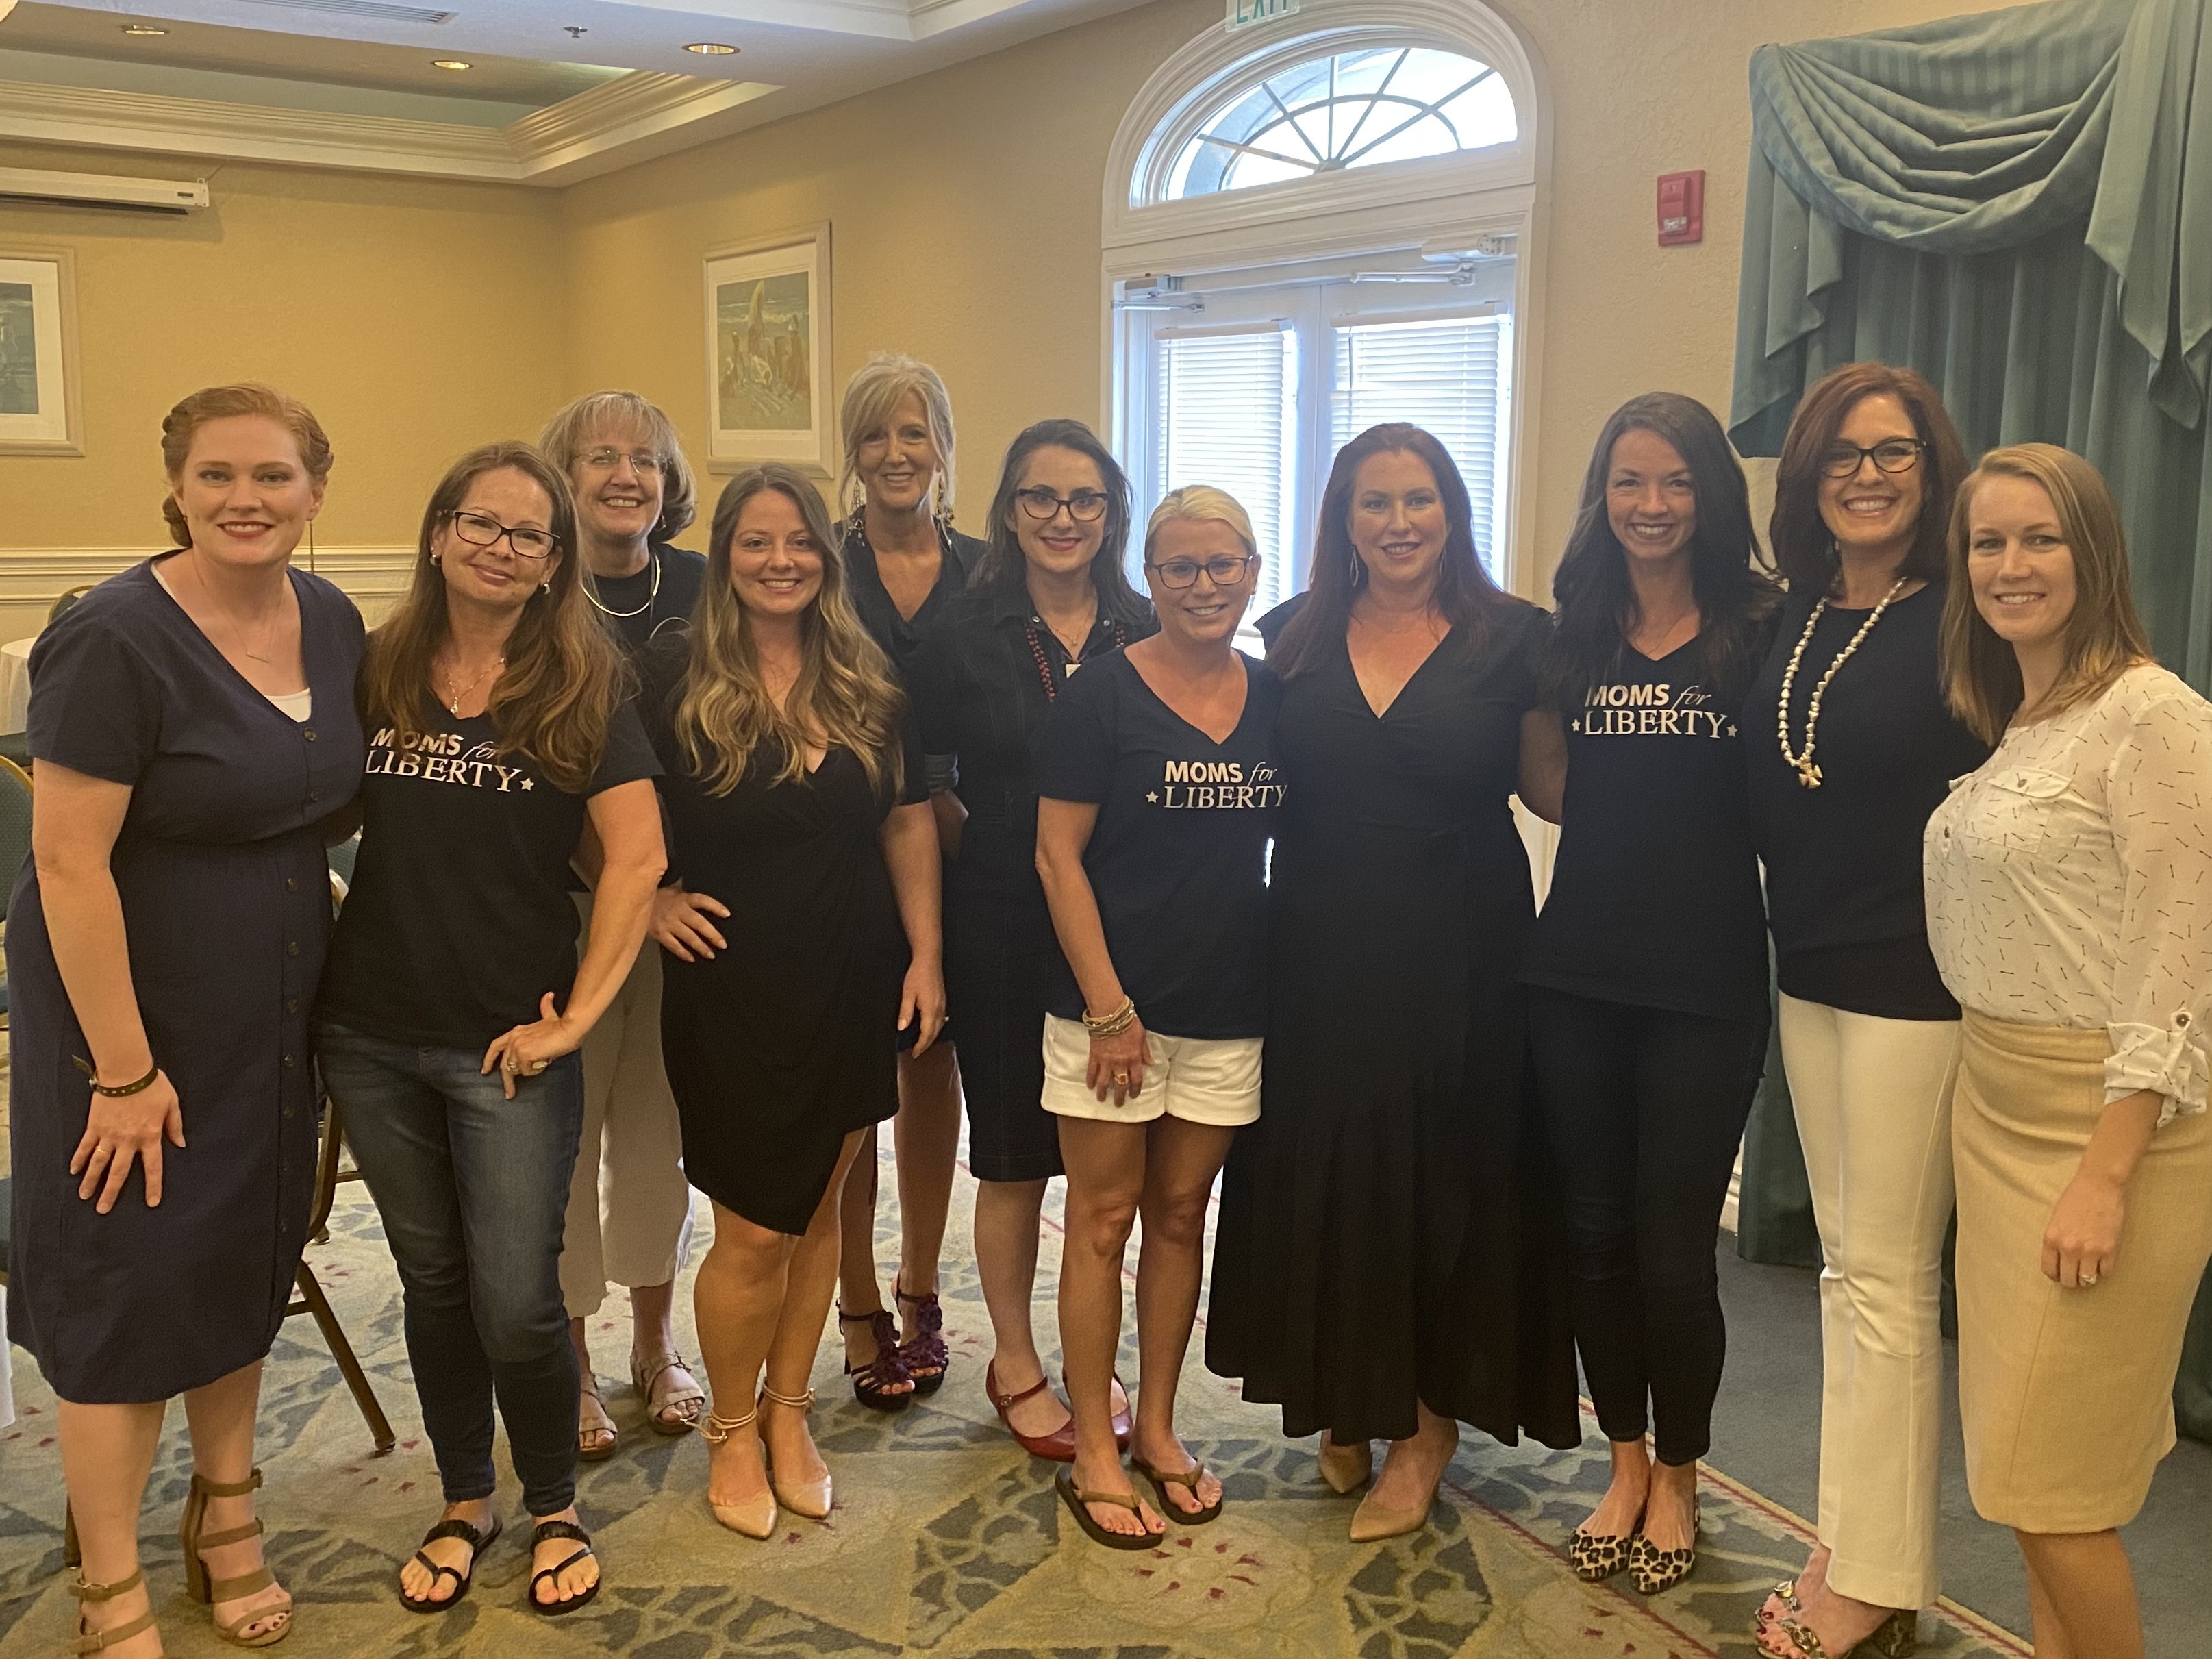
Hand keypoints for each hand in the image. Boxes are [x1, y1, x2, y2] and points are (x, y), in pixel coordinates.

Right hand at [70, 1072, 184, 1211]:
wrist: (126, 1071)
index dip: (153, 1186)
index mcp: (150, 1136)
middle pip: (119, 1172)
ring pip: (98, 1163)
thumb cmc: (153, 1085)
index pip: (152, 1167)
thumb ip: (175, 1126)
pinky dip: (78, 1159)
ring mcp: (109, 1134)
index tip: (151, 1203)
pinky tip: (73, 1171)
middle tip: (103, 1210)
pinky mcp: (94, 1126)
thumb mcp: (172, 1104)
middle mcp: (128, 1140)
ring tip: (84, 1197)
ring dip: (91, 1181)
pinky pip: (84, 1146)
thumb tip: (180, 1144)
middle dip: (111, 1193)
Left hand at [482, 993, 581, 1099]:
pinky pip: (526, 1071)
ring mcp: (517, 1047)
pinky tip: (544, 1062)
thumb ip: (545, 1007)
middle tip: (509, 1093)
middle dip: (506, 1081)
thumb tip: (548, 996)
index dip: (488, 1059)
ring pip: (516, 1070)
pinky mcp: (524, 1055)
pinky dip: (536, 1071)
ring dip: (529, 1071)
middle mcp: (513, 1039)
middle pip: (503, 1064)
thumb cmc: (562, 1025)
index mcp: (516, 1031)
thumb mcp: (550, 1016)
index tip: (485, 1070)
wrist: (569, 1028)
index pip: (495, 1046)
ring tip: (542, 1064)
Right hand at [651, 885, 728, 961]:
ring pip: (689, 937)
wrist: (634, 902)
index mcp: (682, 898)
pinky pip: (674, 946)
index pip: (702, 900)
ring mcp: (668, 923)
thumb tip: (701, 885)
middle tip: (723, 944)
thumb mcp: (673, 890)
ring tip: (711, 954)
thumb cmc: (657, 897)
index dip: (715, 906)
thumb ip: (687, 894)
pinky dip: (683, 953)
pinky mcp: (659, 934)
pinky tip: (692, 958)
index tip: (727, 914)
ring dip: (701, 947)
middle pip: (699, 923)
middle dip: (712, 935)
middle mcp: (677, 911)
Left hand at [899, 957, 947, 1055]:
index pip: (927, 1034)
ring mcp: (942, 1005)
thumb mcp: (907, 994)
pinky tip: (931, 1027)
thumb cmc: (918, 974)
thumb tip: (902, 1027)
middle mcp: (939, 1009)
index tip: (914, 1053)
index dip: (920, 1046)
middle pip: (935, 1033)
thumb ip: (905, 1012)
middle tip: (918, 1052)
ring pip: (939, 1027)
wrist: (929, 961)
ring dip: (931, 1037)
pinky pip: (941, 1019)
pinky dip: (935, 1028)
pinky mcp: (942, 1000)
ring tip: (923, 1043)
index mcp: (931, 1010)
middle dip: (926, 1044)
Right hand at [1087, 1018, 1151, 1105]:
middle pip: (1121, 1085)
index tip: (1133, 1096)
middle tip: (1118, 1104)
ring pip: (1104, 1082)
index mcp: (1134, 1058)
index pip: (1136, 1079)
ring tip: (1102, 1099)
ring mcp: (1106, 1061)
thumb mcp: (1142, 1036)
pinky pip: (1092, 1071)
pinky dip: (1090, 1080)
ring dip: (1103, 1092)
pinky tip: (1089, 1086)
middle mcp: (1121, 1063)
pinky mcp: (1094, 1056)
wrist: (1110, 1013)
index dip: (1135, 1090)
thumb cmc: (1129, 1022)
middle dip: (1120, 1096)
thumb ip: (1145, 1051)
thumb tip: (1151, 1063)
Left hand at [2043, 1166, 2125, 1287]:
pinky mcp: (2109, 1249)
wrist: (2098, 1185)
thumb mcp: (2055, 1220)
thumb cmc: (2075, 1198)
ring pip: (2087, 1280)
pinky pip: (2106, 1272)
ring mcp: (2090, 1250)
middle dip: (2071, 1280)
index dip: (2055, 1276)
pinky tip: (2102, 1263)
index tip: (2060, 1274)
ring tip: (2089, 1270)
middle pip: (2068, 1280)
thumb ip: (2056, 1241)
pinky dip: (2104, 1270)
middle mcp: (2069, 1248)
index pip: (2049, 1270)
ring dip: (2088, 1278)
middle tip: (2076, 1275)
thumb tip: (2060, 1261)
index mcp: (2051, 1240)